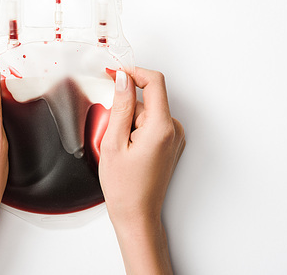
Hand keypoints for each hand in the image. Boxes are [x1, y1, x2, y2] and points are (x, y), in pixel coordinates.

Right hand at [99, 67, 184, 273]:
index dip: (133, 72)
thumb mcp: (113, 142)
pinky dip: (135, 129)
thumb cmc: (124, 186)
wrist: (137, 214)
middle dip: (125, 109)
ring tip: (120, 148)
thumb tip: (123, 79)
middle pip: (147, 99)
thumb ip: (120, 106)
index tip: (114, 73)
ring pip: (146, 112)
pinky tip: (128, 149)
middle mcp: (173, 129)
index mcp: (161, 127)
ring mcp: (174, 137)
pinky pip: (151, 123)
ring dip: (129, 122)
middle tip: (112, 134)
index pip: (154, 81)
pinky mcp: (170, 143)